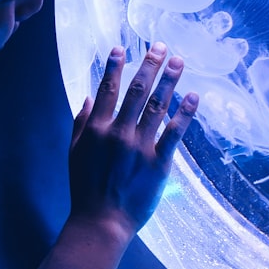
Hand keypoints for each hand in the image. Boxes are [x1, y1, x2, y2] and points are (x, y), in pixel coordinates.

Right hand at [68, 42, 198, 239]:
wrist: (101, 222)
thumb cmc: (85, 188)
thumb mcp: (75, 153)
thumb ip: (81, 123)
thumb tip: (86, 98)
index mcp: (96, 129)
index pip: (107, 90)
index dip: (115, 66)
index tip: (122, 47)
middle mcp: (118, 133)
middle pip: (136, 91)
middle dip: (149, 65)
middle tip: (160, 46)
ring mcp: (139, 147)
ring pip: (157, 106)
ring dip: (169, 81)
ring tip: (179, 61)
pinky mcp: (158, 163)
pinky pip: (174, 133)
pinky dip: (185, 113)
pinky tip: (193, 96)